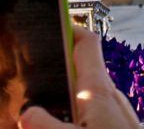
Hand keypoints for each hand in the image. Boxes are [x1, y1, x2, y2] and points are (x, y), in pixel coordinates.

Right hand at [18, 26, 139, 128]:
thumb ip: (46, 125)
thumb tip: (27, 113)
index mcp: (98, 89)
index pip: (86, 43)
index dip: (68, 29)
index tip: (47, 24)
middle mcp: (109, 95)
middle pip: (80, 71)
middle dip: (55, 73)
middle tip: (29, 79)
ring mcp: (115, 111)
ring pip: (85, 96)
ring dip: (64, 98)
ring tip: (39, 108)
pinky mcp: (116, 124)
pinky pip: (92, 113)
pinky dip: (75, 115)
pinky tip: (61, 125)